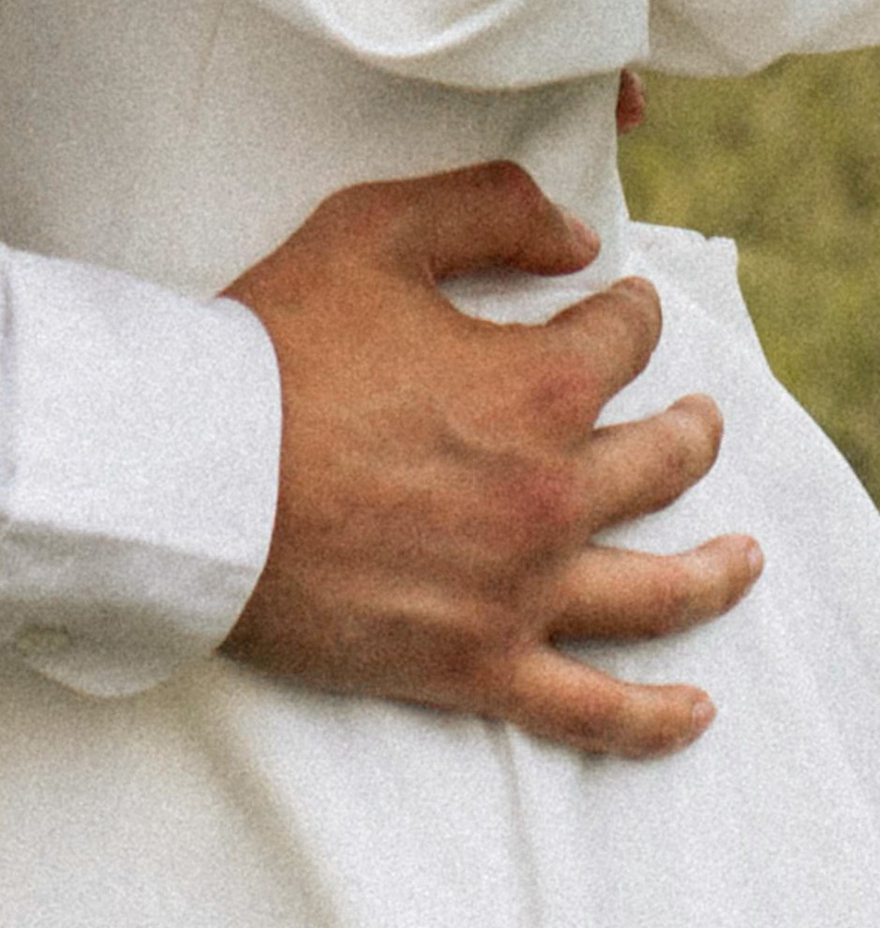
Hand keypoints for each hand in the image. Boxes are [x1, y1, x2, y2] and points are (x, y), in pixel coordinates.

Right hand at [225, 162, 754, 759]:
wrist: (184, 476)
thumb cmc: (267, 349)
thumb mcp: (373, 230)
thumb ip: (486, 209)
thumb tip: (578, 244)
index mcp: (538, 386)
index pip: (622, 339)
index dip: (626, 314)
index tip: (618, 309)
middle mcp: (551, 492)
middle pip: (662, 461)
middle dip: (689, 431)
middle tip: (697, 421)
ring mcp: (519, 588)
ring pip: (656, 590)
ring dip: (715, 571)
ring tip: (742, 557)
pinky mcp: (472, 663)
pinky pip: (590, 710)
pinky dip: (653, 719)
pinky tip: (693, 712)